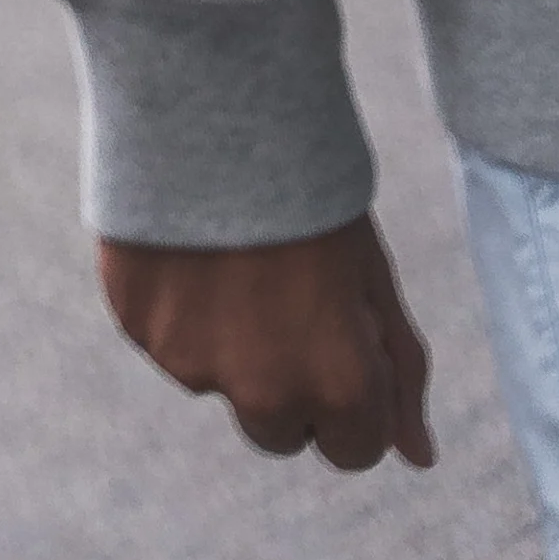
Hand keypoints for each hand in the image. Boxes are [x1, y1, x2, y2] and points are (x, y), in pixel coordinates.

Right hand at [98, 219, 434, 470]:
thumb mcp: (370, 275)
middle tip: (278, 299)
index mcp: (338, 384)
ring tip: (228, 252)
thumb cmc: (309, 186)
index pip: (353, 451)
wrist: (212, 101)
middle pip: (278, 432)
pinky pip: (163, 339)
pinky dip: (176, 305)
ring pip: (216, 381)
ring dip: (226, 341)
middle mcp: (264, 391)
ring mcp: (191, 362)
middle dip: (285, 386)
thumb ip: (397, 370)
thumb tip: (420, 458)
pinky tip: (186, 240)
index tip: (337, 342)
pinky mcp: (138, 326)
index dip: (352, 399)